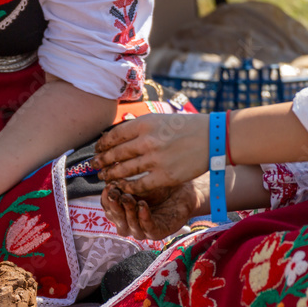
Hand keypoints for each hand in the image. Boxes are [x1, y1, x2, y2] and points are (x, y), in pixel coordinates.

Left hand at [90, 114, 210, 195]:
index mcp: (145, 123)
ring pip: (124, 171)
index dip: (102, 145)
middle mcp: (148, 141)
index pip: (114, 136)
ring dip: (111, 175)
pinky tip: (121, 188)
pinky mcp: (164, 176)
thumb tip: (116, 134)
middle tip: (94, 166)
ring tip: (104, 177)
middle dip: (102, 161)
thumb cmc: (187, 127)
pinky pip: (139, 185)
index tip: (97, 150)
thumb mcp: (161, 118)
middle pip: (116, 154)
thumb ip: (139, 127)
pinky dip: (127, 187)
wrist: (213, 138)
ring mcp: (156, 159)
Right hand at [100, 180, 200, 240]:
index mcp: (122, 211)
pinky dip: (143, 217)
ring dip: (127, 211)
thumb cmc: (161, 186)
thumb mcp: (139, 182)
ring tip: (128, 198)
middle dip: (114, 206)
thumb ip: (124, 183)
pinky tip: (142, 206)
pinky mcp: (157, 233)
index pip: (108, 208)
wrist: (184, 190)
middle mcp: (129, 222)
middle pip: (115, 218)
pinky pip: (147, 228)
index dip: (106, 199)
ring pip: (129, 226)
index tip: (108, 187)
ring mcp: (142, 229)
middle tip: (114, 193)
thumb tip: (107, 174)